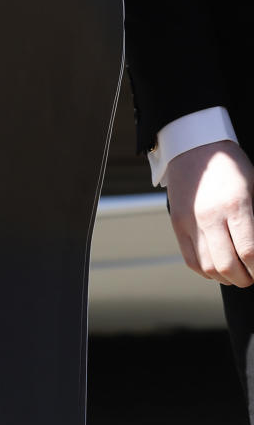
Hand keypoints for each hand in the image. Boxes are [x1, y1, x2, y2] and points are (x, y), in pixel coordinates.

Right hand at [165, 141, 253, 286]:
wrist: (194, 145)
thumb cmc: (230, 165)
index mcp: (234, 205)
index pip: (249, 252)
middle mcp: (209, 216)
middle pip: (227, 266)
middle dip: (245, 278)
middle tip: (253, 275)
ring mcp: (190, 222)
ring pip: (208, 268)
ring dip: (226, 278)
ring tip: (237, 274)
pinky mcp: (177, 224)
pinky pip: (190, 260)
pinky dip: (206, 272)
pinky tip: (217, 268)